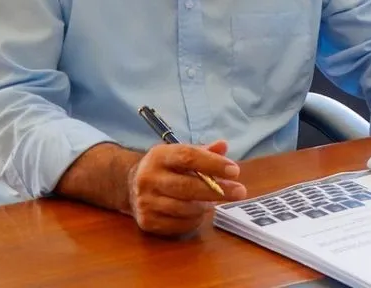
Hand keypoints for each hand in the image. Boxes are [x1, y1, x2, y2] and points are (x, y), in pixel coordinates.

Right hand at [128, 139, 246, 236]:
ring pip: (184, 208)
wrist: (130, 186)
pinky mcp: (147, 222)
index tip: (234, 171)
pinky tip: (198, 212)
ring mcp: (145, 202)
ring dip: (206, 206)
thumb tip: (223, 145)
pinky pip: (179, 225)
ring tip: (213, 202)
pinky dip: (195, 220)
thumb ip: (204, 152)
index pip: (188, 157)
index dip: (213, 164)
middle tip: (240, 192)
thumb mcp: (180, 154)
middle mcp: (148, 178)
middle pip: (187, 187)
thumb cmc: (166, 169)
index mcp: (159, 156)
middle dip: (217, 191)